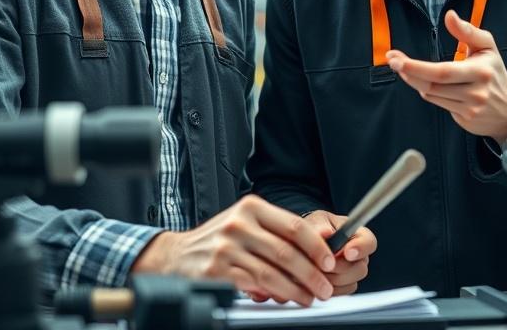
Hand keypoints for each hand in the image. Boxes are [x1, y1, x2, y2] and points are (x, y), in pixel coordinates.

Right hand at [131, 195, 334, 305]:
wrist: (176, 255)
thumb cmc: (219, 239)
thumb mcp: (246, 222)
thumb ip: (277, 230)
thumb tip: (319, 243)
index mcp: (251, 207)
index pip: (294, 226)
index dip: (316, 246)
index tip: (329, 261)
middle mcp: (239, 224)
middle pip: (286, 252)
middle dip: (311, 273)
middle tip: (325, 287)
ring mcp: (227, 247)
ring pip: (272, 273)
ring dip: (296, 289)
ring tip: (309, 297)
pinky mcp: (217, 270)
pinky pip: (254, 286)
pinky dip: (273, 295)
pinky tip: (283, 299)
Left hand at [302, 210, 376, 295]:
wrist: (305, 244)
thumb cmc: (314, 228)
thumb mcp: (315, 222)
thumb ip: (320, 227)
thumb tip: (325, 232)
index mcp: (356, 234)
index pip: (369, 242)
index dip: (361, 248)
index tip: (347, 253)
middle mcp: (359, 255)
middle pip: (361, 268)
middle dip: (339, 267)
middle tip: (322, 263)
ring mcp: (353, 272)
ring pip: (351, 283)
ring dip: (331, 278)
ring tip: (315, 269)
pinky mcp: (344, 286)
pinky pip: (341, 292)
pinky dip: (328, 288)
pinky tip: (317, 279)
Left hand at [387, 9, 506, 145]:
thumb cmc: (494, 72)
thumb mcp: (487, 46)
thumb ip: (467, 30)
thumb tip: (449, 15)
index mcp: (480, 71)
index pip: (443, 71)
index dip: (417, 67)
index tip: (397, 59)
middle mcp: (475, 92)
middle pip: (433, 85)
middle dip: (409, 72)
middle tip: (392, 61)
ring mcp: (470, 108)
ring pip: (431, 94)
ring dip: (415, 81)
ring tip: (406, 69)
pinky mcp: (464, 119)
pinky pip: (437, 103)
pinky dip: (428, 91)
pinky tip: (425, 82)